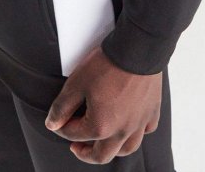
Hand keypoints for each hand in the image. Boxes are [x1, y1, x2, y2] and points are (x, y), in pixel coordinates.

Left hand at [44, 45, 161, 163]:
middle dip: (85, 153)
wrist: (137, 50)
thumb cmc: (107, 65)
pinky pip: (145, 132)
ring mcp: (139, 124)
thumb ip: (62, 106)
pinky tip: (129, 125)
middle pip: (101, 155)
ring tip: (101, 141)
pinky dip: (135, 133)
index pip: (75, 135)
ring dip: (111, 149)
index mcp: (101, 126)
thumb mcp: (77, 83)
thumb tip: (52, 124)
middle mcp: (122, 132)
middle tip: (76, 146)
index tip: (57, 122)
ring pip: (125, 149)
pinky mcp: (152, 113)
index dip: (62, 128)